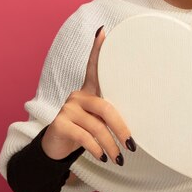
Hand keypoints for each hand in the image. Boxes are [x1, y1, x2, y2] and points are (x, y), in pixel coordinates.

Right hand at [41, 26, 135, 164]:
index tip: (104, 32)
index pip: (94, 67)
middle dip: (121, 127)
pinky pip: (83, 136)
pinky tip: (101, 156)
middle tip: (131, 145)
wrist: (56, 148)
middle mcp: (77, 95)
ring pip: (96, 126)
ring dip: (110, 145)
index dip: (98, 49)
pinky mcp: (59, 124)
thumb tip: (135, 126)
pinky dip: (96, 148)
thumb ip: (109, 116)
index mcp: (89, 91)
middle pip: (105, 106)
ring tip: (119, 159)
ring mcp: (67, 108)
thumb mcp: (97, 121)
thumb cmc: (83, 131)